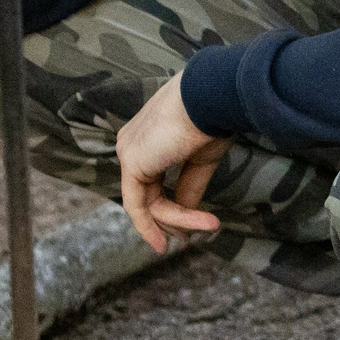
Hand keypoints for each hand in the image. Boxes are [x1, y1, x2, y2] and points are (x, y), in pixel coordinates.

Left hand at [113, 74, 230, 254]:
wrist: (211, 99)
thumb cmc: (211, 120)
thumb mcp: (201, 159)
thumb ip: (188, 187)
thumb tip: (186, 216)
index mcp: (147, 138)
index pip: (150, 180)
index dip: (167, 206)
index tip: (186, 229)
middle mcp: (132, 143)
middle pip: (145, 194)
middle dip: (168, 221)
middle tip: (188, 240)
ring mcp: (128, 151)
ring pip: (146, 201)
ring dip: (178, 220)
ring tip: (209, 226)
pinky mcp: (131, 161)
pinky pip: (142, 203)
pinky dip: (158, 223)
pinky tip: (173, 238)